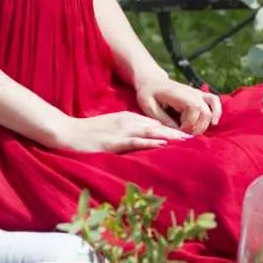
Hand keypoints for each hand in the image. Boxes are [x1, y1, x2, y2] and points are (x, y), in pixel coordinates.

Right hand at [46, 111, 189, 153]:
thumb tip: (146, 140)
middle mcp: (128, 122)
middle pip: (158, 126)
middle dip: (177, 132)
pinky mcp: (113, 141)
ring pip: (150, 132)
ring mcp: (120, 131)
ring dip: (170, 136)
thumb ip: (128, 132)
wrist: (66, 132)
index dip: (174, 129)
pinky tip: (162, 143)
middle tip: (197, 138)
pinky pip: (134, 141)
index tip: (190, 135)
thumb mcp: (111, 129)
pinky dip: (150, 142)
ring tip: (187, 141)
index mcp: (128, 119)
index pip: (156, 123)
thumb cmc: (88, 133)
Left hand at [134, 71, 222, 133]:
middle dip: (197, 128)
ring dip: (207, 122)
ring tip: (198, 132)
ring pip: (212, 107)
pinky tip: (214, 122)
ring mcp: (197, 93)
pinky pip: (214, 101)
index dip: (189, 125)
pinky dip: (217, 111)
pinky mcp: (199, 95)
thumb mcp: (150, 108)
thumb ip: (164, 120)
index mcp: (179, 94)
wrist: (151, 81)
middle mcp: (192, 92)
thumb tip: (177, 133)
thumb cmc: (148, 94)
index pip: (194, 110)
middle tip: (185, 135)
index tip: (177, 131)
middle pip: (205, 112)